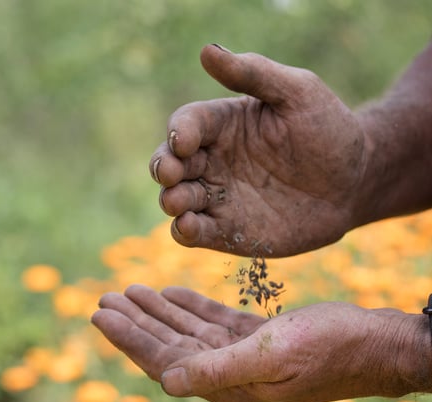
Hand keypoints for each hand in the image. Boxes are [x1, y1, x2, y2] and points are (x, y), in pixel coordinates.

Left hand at [92, 285, 425, 401]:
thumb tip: (164, 382)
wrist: (374, 343)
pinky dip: (191, 308)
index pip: (164, 361)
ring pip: (188, 332)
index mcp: (227, 386)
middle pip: (169, 345)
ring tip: (130, 290)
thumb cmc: (326, 349)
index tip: (101, 315)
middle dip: (136, 322)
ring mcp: (242, 357)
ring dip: (158, 312)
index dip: (129, 338)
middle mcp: (229, 375)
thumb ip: (215, 370)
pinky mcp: (256, 340)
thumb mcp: (268, 357)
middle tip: (105, 298)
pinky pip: (213, 322)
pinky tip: (171, 294)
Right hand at [150, 44, 367, 256]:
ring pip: (176, 199)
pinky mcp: (227, 230)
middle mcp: (212, 160)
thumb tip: (207, 50)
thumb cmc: (327, 129)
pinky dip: (184, 231)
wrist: (355, 181)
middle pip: (170, 162)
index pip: (187, 124)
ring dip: (171, 200)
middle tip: (171, 173)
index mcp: (222, 125)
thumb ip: (253, 74)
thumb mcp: (297, 92)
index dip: (180, 132)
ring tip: (180, 202)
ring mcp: (218, 197)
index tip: (185, 141)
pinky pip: (194, 232)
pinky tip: (190, 228)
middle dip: (163, 167)